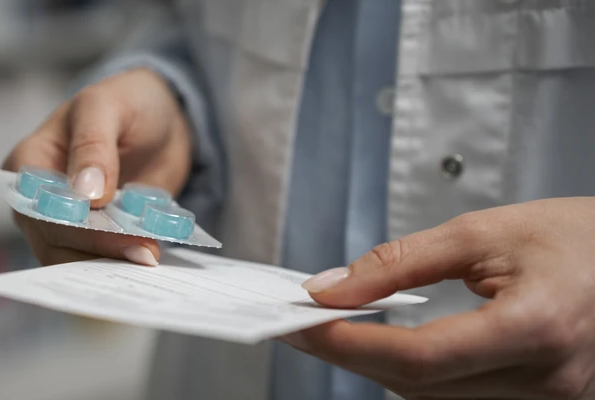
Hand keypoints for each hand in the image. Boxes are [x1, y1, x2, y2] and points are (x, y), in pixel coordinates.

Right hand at [3, 68, 191, 265]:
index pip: (37, 205)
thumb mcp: (106, 106)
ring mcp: (66, 226)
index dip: (69, 221)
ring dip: (113, 262)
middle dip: (100, 246)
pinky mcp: (97, 241)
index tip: (110, 226)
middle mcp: (38, 202)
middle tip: (144, 251)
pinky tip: (150, 258)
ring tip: (150, 256)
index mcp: (27, 164)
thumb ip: (93, 145)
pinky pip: (103, 263)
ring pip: (75, 261)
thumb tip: (84, 194)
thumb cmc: (124, 103)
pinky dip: (125, 263)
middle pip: (54, 240)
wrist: (161, 121)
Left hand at [284, 197, 594, 398]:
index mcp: (537, 327)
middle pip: (419, 386)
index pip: (420, 356)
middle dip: (351, 355)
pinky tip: (391, 348)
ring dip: (379, 368)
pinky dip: (416, 376)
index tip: (305, 322)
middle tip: (306, 323)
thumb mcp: (483, 232)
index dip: (351, 344)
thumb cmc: (577, 238)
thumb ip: (401, 262)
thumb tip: (334, 287)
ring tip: (341, 330)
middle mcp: (546, 381)